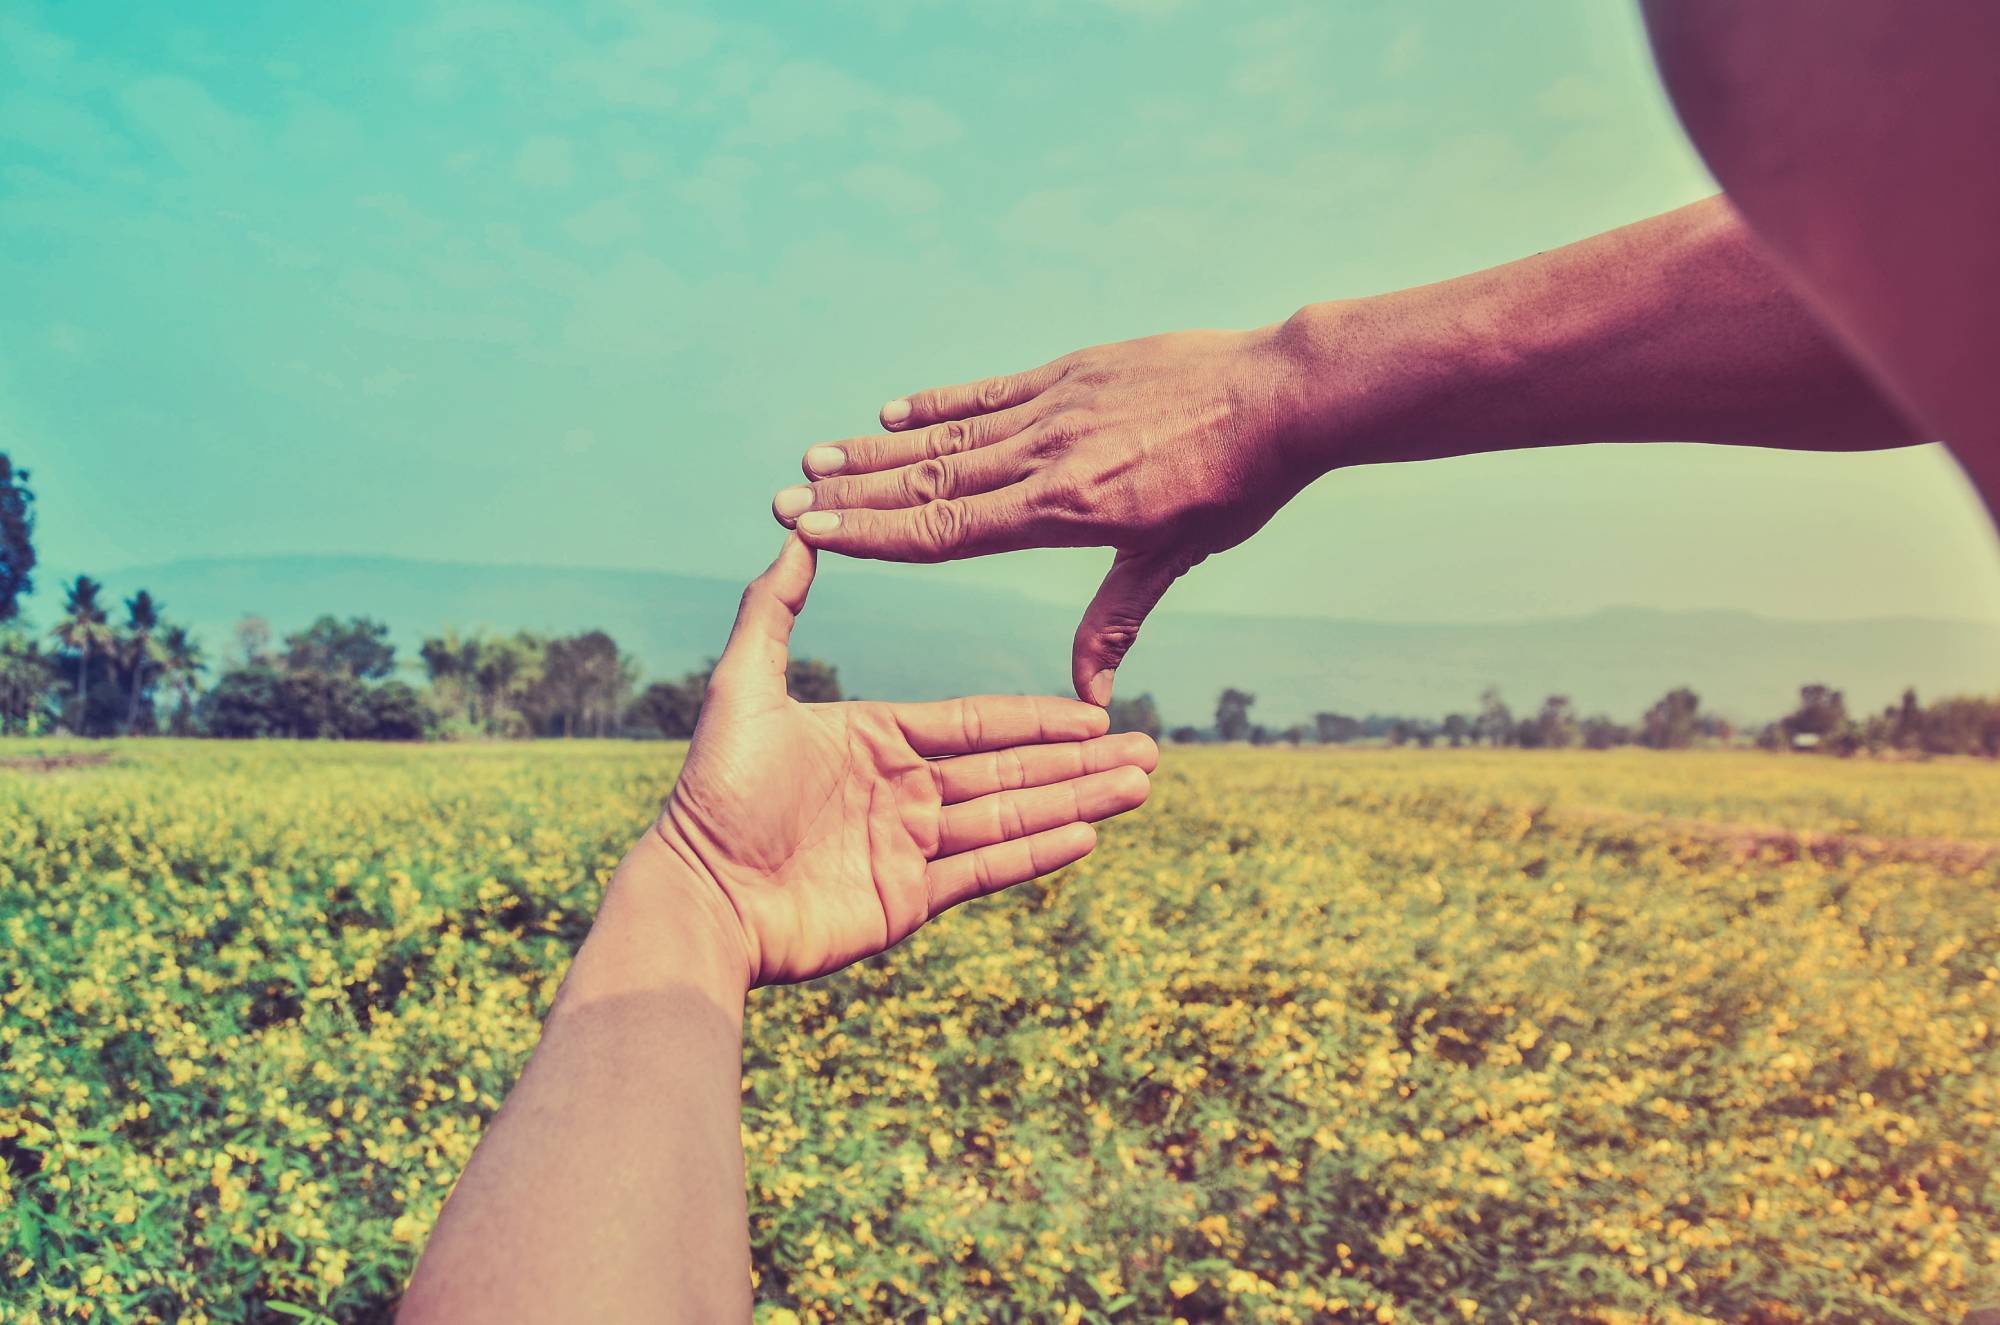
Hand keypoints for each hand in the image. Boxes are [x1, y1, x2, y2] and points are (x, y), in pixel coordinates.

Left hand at [651, 535, 1156, 987]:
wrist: (697, 896)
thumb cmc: (715, 794)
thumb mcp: (744, 690)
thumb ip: (772, 612)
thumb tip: (796, 533)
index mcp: (876, 739)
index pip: (975, 724)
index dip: (1037, 718)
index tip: (1094, 709)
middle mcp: (902, 790)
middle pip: (1009, 771)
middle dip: (1079, 763)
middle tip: (1148, 753)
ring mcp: (909, 847)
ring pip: (1010, 819)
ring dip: (1076, 803)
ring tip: (1138, 787)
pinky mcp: (908, 901)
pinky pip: (984, 872)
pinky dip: (1036, 855)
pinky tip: (1086, 836)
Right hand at [771, 326, 1321, 704]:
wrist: (1282, 396)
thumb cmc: (1233, 487)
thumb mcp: (1172, 558)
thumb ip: (1116, 621)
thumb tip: (1088, 698)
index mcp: (1062, 511)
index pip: (946, 530)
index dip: (875, 535)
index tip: (815, 536)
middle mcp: (1043, 457)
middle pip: (927, 482)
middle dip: (852, 496)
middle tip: (785, 498)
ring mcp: (1054, 408)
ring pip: (948, 435)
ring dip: (878, 451)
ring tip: (817, 457)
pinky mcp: (1071, 372)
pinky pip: (990, 391)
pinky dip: (938, 402)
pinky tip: (891, 411)